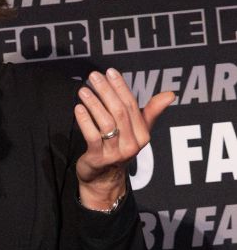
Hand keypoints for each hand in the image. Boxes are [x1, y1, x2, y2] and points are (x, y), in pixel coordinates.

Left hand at [74, 67, 175, 208]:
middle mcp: (132, 143)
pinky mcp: (98, 158)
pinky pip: (92, 136)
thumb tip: (171, 94)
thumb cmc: (118, 148)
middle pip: (119, 111)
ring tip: (84, 90)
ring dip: (94, 104)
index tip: (110, 72)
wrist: (103, 178)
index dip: (121, 87)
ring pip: (106, 122)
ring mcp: (115, 152)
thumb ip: (150, 112)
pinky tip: (78, 108)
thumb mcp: (136, 131)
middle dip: (106, 91)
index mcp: (142, 134)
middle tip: (94, 77)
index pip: (132, 105)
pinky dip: (85, 120)